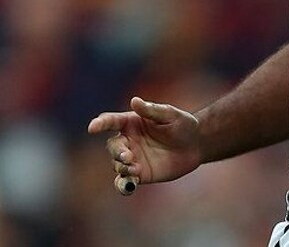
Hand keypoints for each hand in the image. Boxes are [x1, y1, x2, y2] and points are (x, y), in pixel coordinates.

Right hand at [86, 96, 202, 194]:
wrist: (196, 145)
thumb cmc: (183, 125)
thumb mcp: (170, 115)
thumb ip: (152, 110)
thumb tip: (134, 101)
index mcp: (131, 122)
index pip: (110, 121)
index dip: (100, 123)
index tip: (92, 127)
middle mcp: (128, 141)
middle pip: (112, 146)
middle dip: (117, 151)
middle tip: (127, 155)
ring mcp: (132, 158)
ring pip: (117, 164)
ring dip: (122, 167)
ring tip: (134, 168)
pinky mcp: (140, 174)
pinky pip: (125, 181)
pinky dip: (123, 185)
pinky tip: (129, 186)